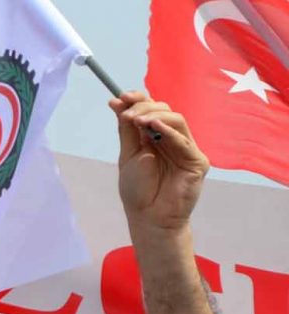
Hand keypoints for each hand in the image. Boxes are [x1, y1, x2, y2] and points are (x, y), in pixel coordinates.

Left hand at [112, 91, 206, 232]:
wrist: (148, 216)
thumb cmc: (138, 189)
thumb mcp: (128, 154)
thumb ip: (127, 129)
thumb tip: (117, 102)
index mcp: (155, 136)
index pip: (152, 110)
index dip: (139, 99)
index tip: (121, 96)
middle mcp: (173, 139)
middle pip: (165, 111)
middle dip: (144, 107)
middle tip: (127, 113)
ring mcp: (186, 149)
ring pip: (177, 120)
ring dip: (155, 116)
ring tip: (136, 120)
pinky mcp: (197, 162)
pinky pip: (185, 141)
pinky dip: (169, 131)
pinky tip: (153, 127)